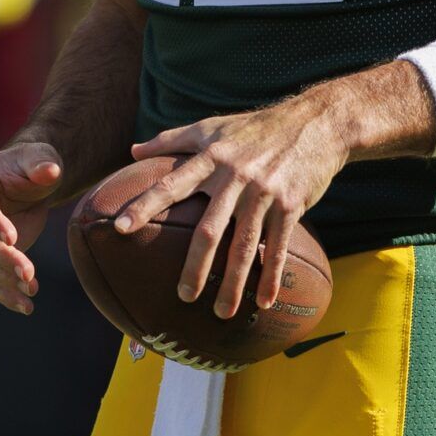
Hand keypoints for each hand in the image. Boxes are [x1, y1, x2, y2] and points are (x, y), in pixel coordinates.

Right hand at [0, 140, 62, 314]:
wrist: (29, 182)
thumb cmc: (32, 164)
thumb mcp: (41, 156)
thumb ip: (42, 162)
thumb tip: (50, 170)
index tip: (13, 238)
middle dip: (3, 258)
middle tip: (29, 272)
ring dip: (5, 280)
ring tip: (31, 291)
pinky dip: (4, 294)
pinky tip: (25, 306)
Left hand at [112, 96, 348, 318]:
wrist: (314, 124)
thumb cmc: (254, 128)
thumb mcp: (211, 127)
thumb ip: (171, 140)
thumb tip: (132, 151)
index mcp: (211, 157)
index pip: (171, 184)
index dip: (144, 205)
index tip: (120, 227)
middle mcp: (235, 176)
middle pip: (208, 228)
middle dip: (194, 265)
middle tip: (182, 295)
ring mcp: (264, 193)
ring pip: (243, 244)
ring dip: (232, 282)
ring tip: (220, 312)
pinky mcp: (290, 205)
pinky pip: (277, 246)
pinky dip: (270, 276)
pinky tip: (263, 301)